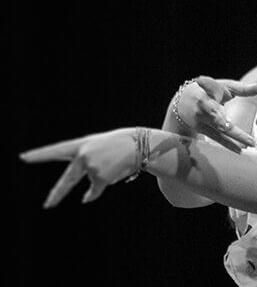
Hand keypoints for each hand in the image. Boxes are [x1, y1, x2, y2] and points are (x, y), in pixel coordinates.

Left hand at [19, 128, 136, 207]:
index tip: (23, 157)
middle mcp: (83, 155)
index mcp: (81, 144)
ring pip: (92, 182)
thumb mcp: (99, 146)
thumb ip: (86, 165)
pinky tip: (107, 184)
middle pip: (67, 180)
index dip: (40, 155)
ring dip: (102, 177)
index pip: (57, 150)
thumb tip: (86, 198)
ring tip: (117, 163)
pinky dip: (97, 191)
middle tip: (48, 205)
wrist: (140, 144)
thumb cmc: (121, 143)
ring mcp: (90, 167)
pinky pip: (95, 190)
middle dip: (58, 194)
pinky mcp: (100, 177)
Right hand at [177, 76, 256, 149]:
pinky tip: (240, 150)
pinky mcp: (202, 129)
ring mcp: (201, 119)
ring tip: (249, 142)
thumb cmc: (208, 92)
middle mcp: (203, 105)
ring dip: (234, 137)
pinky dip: (229, 145)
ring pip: (219, 129)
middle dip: (220, 118)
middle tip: (227, 125)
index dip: (204, 83)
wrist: (183, 103)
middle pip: (213, 112)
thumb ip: (244, 88)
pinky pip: (218, 138)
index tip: (201, 79)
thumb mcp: (224, 87)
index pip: (207, 85)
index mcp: (208, 91)